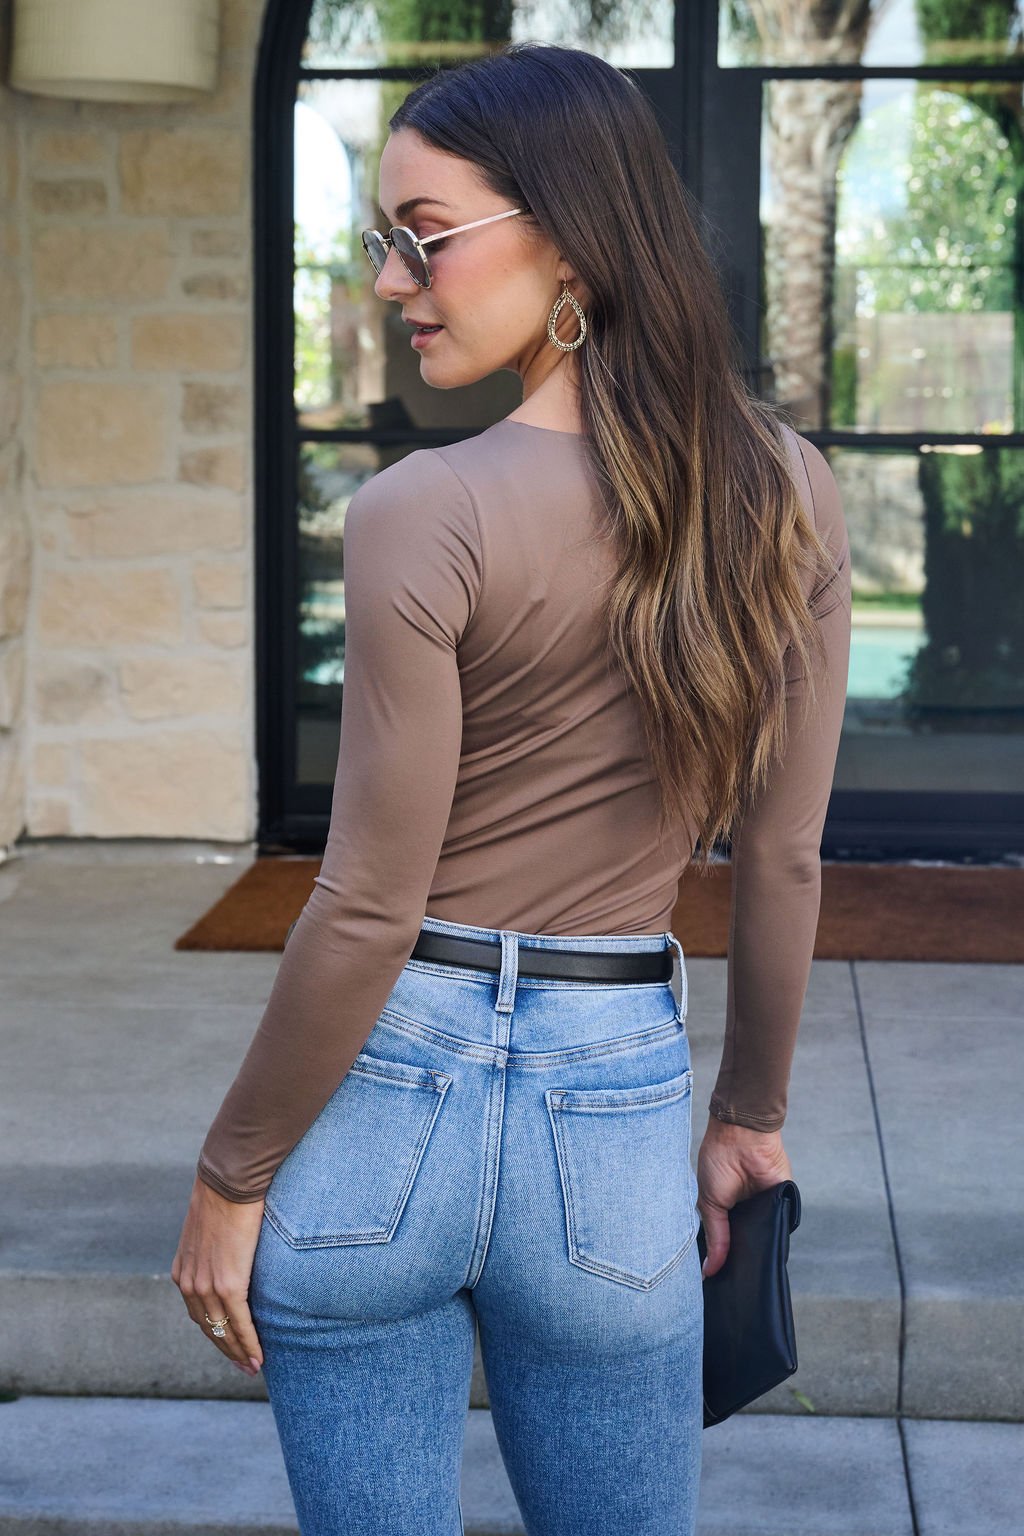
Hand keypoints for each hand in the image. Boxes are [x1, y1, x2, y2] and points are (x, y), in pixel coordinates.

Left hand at [171, 1174, 265, 1375]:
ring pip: (224, 1331)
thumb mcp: (208, 1227)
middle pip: (208, 1328)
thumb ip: (214, 1247)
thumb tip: (229, 1247)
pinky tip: (258, 1356)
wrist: (228, 1181)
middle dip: (226, 1350)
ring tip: (253, 1367)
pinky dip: (249, 1343)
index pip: (198, 1313)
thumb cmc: (224, 1195)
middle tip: (243, 1366)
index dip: (215, 1333)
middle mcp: (190, 1284)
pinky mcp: (228, 1285)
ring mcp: (207, 1287)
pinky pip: (240, 1322)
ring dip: (239, 1353)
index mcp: (183, 1272)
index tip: (228, 1346)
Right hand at [696, 1117, 792, 1278]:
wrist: (742, 1135)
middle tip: (737, 1285)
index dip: (723, 1260)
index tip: (720, 1284)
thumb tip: (709, 1270)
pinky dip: (774, 1238)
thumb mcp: (710, 1203)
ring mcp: (765, 1209)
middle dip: (741, 1260)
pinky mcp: (783, 1203)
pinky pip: (781, 1227)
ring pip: (764, 1239)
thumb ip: (715, 1237)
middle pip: (745, 1244)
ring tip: (751, 1273)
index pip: (725, 1242)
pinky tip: (767, 1252)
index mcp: (724, 1211)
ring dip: (758, 1251)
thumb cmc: (719, 1160)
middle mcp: (745, 1212)